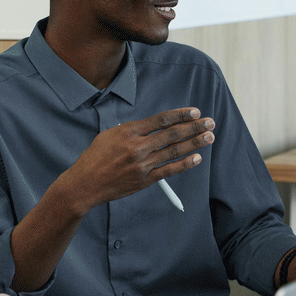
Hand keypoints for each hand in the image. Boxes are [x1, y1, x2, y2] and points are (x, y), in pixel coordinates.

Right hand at [62, 108, 214, 214]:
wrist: (85, 184)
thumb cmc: (97, 157)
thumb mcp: (111, 135)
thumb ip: (134, 130)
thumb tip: (158, 125)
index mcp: (129, 131)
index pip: (161, 120)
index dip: (181, 115)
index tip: (195, 112)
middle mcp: (137, 147)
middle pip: (172, 134)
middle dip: (194, 127)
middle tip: (210, 122)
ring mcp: (142, 164)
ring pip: (174, 151)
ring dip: (195, 143)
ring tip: (209, 136)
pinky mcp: (145, 180)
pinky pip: (169, 170)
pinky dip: (185, 164)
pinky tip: (197, 158)